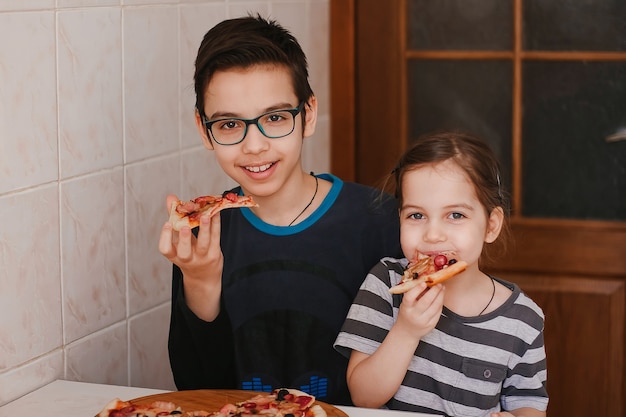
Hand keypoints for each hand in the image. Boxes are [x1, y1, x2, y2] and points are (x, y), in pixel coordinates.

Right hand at [158, 194, 222, 319]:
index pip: (165, 249)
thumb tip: (170, 198)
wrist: (204, 277)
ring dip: (204, 229)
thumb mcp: (179, 240)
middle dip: (184, 238)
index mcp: (174, 255)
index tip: (167, 223)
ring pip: (203, 244)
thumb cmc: (189, 253)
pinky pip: (215, 238)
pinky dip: (215, 225)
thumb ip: (175, 218)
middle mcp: (187, 259)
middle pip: (184, 251)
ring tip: (204, 215)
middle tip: (185, 225)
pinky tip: (215, 213)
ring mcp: (202, 257)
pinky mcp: (215, 254)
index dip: (165, 237)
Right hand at [395, 282, 443, 340]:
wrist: (407, 332)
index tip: (424, 282)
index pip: (410, 297)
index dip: (417, 289)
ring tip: (442, 288)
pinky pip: (438, 312)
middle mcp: (414, 315)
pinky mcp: (431, 325)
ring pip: (435, 306)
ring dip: (440, 296)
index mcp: (406, 308)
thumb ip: (413, 293)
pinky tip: (441, 297)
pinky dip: (441, 303)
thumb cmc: (407, 313)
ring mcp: (423, 321)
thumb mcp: (405, 304)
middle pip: (426, 301)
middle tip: (438, 284)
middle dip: (434, 291)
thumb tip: (425, 281)